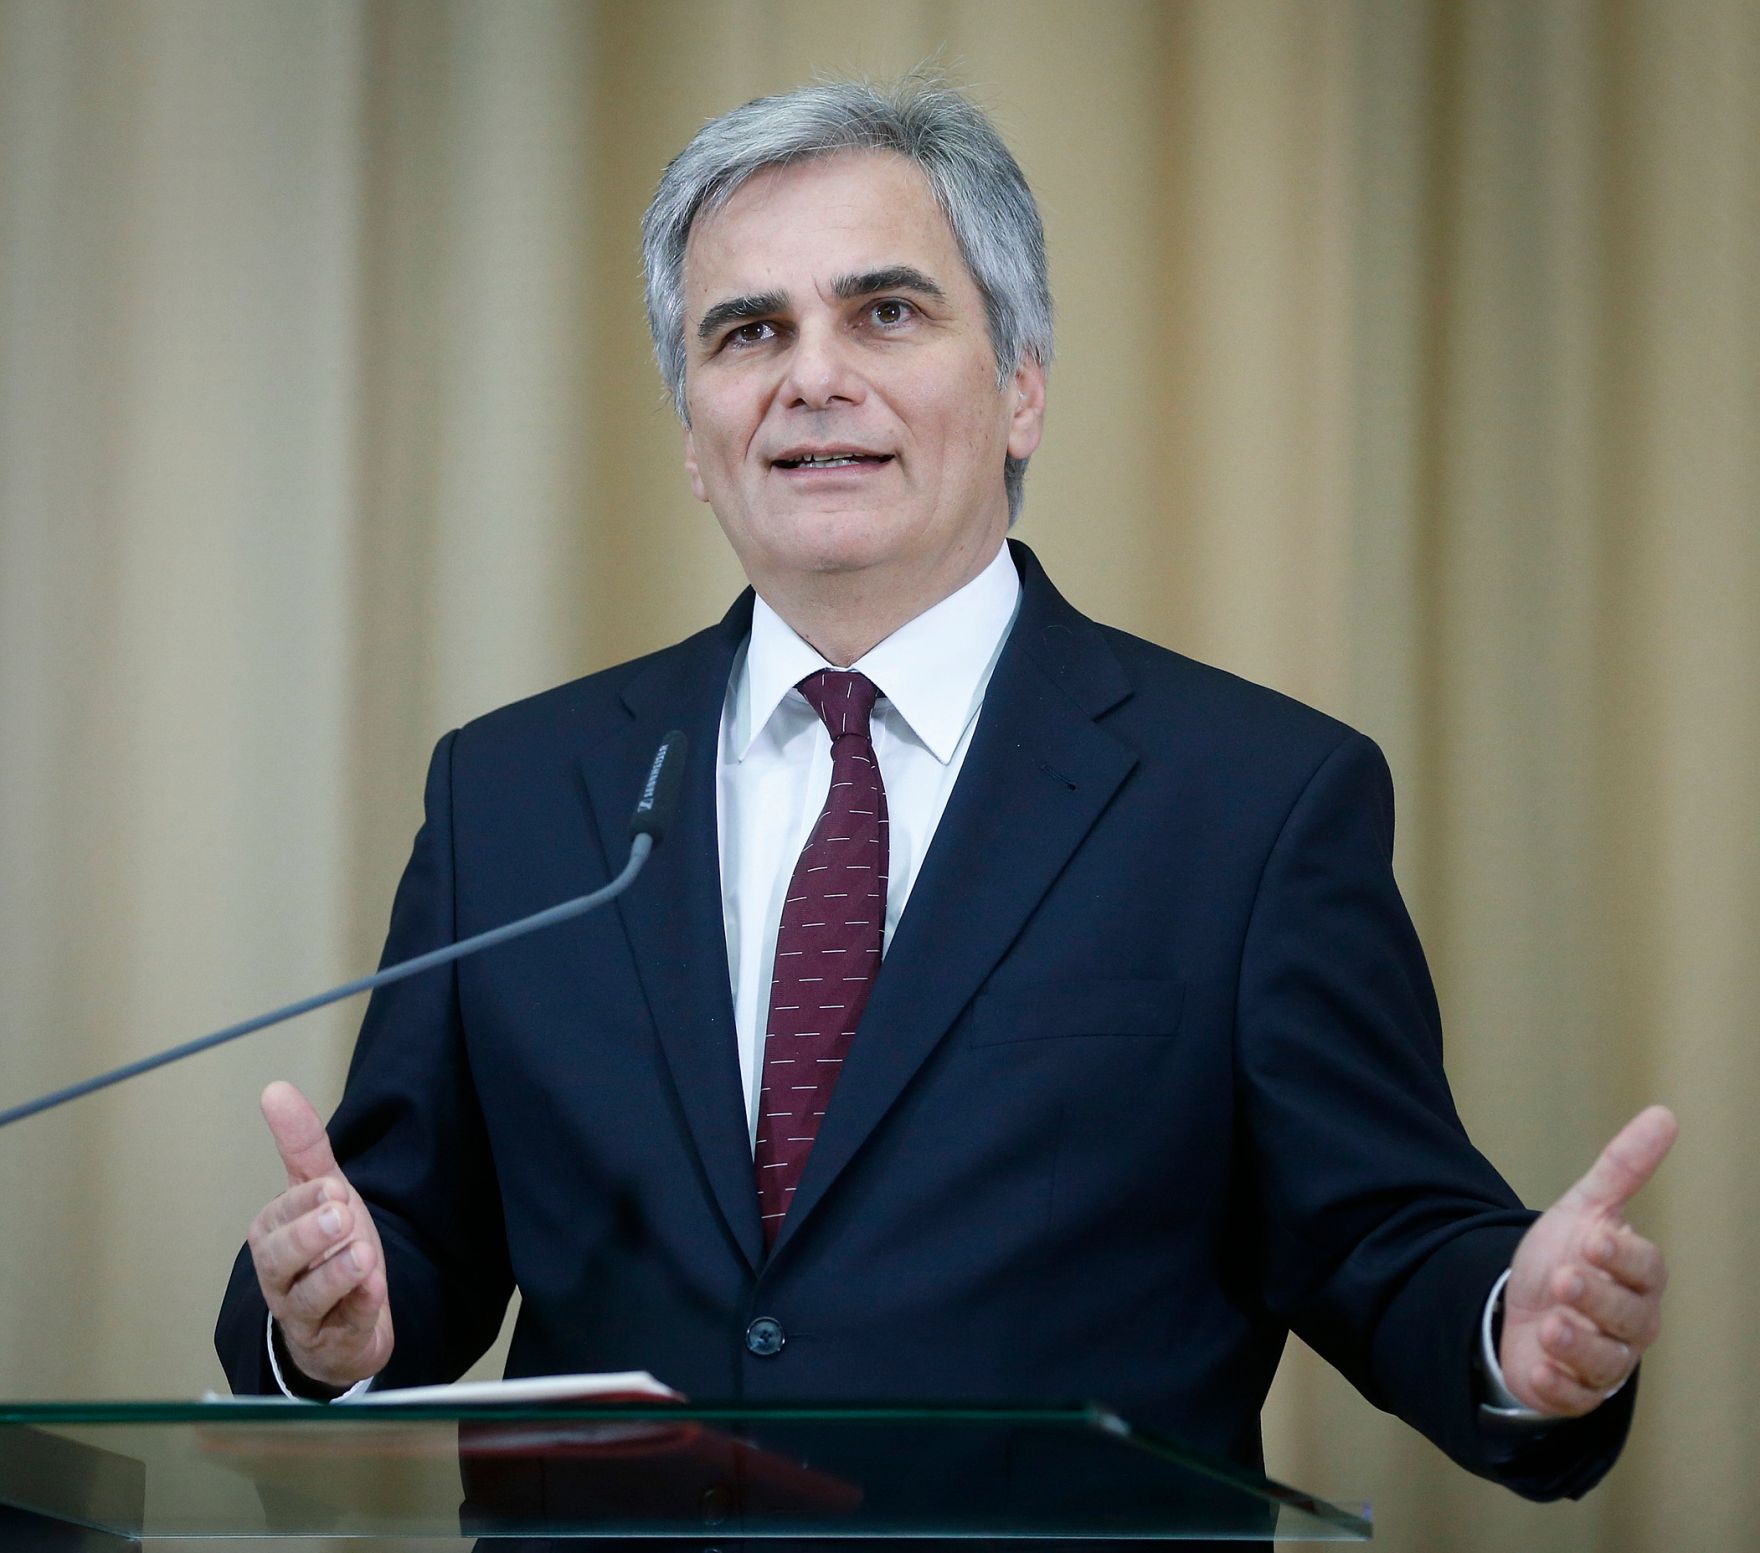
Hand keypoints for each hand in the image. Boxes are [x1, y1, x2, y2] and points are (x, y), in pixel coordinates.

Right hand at [246, 1080, 393, 1390]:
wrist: (345, 1321)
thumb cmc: (327, 1248)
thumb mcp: (321, 1191)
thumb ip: (302, 1145)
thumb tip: (274, 1088)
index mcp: (272, 1235)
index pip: (281, 1216)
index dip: (306, 1203)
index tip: (333, 1188)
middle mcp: (279, 1277)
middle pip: (280, 1259)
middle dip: (309, 1236)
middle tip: (341, 1213)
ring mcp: (305, 1314)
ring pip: (309, 1298)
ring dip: (336, 1274)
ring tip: (362, 1254)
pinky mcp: (336, 1341)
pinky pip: (346, 1326)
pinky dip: (361, 1307)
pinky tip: (376, 1289)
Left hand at [1500, 1104, 1675, 1416]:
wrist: (1522, 1305)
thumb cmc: (1565, 1256)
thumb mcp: (1585, 1207)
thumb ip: (1623, 1167)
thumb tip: (1663, 1114)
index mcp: (1638, 1278)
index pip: (1644, 1269)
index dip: (1621, 1257)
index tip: (1592, 1239)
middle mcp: (1631, 1322)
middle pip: (1626, 1317)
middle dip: (1595, 1299)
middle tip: (1564, 1280)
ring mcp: (1606, 1361)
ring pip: (1605, 1361)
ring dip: (1576, 1345)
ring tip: (1549, 1325)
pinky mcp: (1576, 1391)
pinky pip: (1574, 1395)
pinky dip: (1556, 1383)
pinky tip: (1538, 1367)